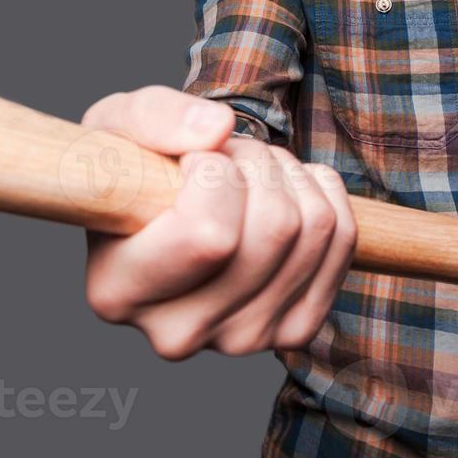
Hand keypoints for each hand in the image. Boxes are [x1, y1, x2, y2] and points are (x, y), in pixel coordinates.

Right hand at [79, 86, 356, 359]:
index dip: (214, 173)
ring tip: (246, 173)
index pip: (210, 236)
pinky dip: (321, 194)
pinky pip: (342, 241)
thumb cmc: (132, 170)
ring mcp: (241, 339)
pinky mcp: (292, 332)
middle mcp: (178, 333)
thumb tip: (217, 129)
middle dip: (256, 162)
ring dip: (286, 173)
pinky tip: (281, 191)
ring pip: (314, 228)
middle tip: (223, 157)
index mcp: (117, 291)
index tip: (190, 160)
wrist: (162, 211)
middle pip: (274, 228)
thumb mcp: (115, 125)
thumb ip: (153, 118)